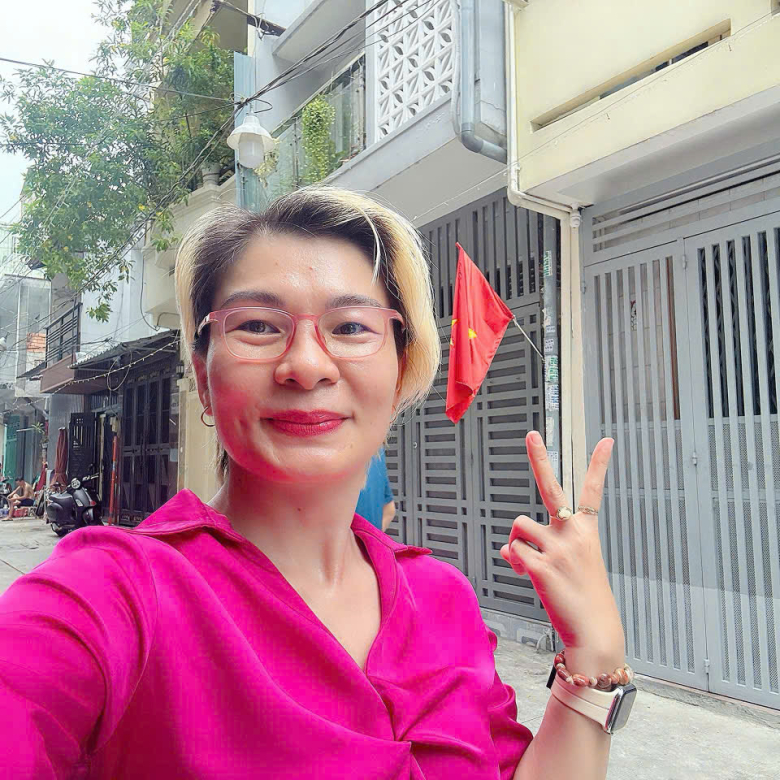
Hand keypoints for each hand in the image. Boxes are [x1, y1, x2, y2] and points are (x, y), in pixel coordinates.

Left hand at [500, 432, 624, 664]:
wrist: (594, 632)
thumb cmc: (582, 598)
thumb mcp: (566, 568)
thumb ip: (538, 551)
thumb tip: (505, 550)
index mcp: (585, 532)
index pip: (592, 492)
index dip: (599, 465)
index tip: (606, 440)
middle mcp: (573, 534)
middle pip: (551, 487)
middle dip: (540, 458)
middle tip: (531, 434)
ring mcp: (558, 548)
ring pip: (519, 526)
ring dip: (518, 542)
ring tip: (531, 563)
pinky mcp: (541, 566)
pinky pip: (514, 552)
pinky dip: (516, 563)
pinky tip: (529, 577)